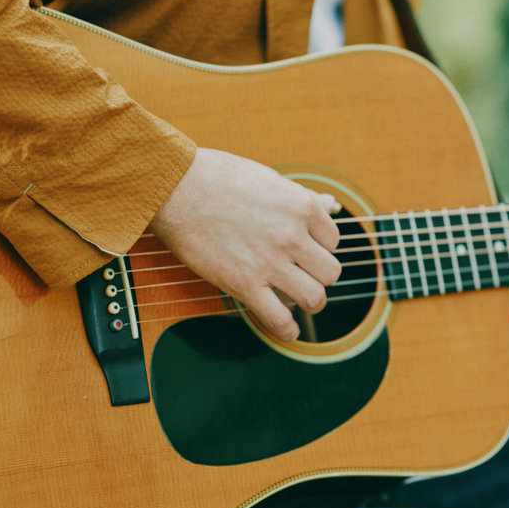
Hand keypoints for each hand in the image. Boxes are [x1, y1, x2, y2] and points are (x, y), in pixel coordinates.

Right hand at [149, 148, 340, 340]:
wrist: (175, 188)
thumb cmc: (218, 177)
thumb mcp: (270, 179)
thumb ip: (303, 197)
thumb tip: (331, 205)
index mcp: (301, 207)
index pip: (333, 240)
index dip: (320, 246)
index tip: (305, 249)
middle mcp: (291, 236)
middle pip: (330, 272)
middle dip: (320, 275)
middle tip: (304, 274)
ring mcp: (269, 263)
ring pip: (314, 298)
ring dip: (311, 302)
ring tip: (301, 300)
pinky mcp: (244, 284)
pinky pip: (279, 319)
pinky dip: (288, 330)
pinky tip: (287, 329)